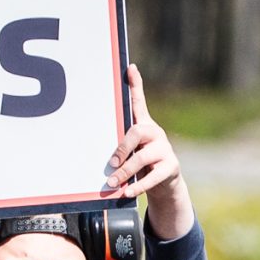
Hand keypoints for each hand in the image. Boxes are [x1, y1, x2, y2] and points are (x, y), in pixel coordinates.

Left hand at [105, 64, 193, 239]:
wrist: (166, 185)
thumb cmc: (141, 165)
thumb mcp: (131, 152)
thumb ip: (117, 146)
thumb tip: (88, 146)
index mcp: (144, 126)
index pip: (138, 101)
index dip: (135, 84)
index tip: (129, 67)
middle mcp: (156, 134)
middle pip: (136, 132)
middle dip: (121, 148)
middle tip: (109, 164)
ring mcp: (165, 150)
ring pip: (142, 157)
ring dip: (124, 171)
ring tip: (112, 183)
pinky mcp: (171, 167)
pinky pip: (153, 177)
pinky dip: (138, 186)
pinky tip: (127, 192)